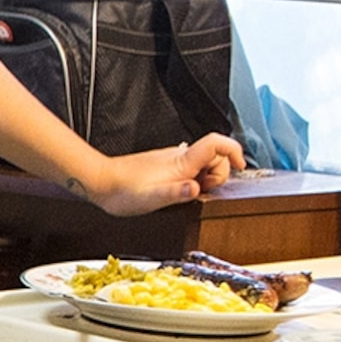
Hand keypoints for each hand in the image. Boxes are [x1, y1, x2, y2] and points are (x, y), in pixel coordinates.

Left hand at [82, 133, 246, 215]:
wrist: (100, 182)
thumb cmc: (122, 191)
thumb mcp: (152, 198)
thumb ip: (176, 193)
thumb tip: (197, 189)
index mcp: (182, 161)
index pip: (217, 143)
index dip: (234, 151)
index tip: (240, 166)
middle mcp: (179, 156)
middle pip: (215, 156)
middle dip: (219, 173)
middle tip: (202, 191)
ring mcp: (172, 160)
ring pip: (202, 163)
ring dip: (205, 178)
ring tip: (187, 193)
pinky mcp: (165, 166)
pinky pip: (189, 168)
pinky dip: (193, 178)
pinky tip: (179, 191)